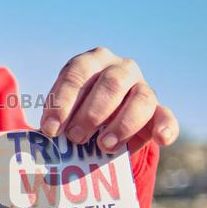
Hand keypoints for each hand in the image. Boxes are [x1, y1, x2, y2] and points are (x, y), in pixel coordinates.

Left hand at [40, 47, 177, 152]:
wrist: (106, 120)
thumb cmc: (77, 111)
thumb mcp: (64, 107)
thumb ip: (57, 117)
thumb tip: (40, 134)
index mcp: (91, 61)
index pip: (76, 74)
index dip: (62, 101)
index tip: (50, 129)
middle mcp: (120, 68)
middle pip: (110, 84)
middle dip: (90, 113)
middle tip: (75, 137)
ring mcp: (142, 86)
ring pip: (140, 99)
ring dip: (122, 124)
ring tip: (104, 146)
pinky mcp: (158, 109)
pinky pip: (166, 115)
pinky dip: (166, 127)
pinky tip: (161, 139)